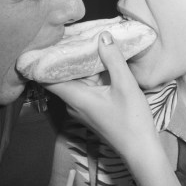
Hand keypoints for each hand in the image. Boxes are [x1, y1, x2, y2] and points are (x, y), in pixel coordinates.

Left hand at [44, 31, 156, 156]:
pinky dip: (88, 74)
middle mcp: (72, 103)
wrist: (141, 151)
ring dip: (79, 65)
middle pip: (61, 76)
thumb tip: (102, 35)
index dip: (44, 60)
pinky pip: (84, 87)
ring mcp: (81, 107)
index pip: (46, 77)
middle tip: (70, 34)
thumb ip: (113, 59)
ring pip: (74, 81)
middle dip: (65, 56)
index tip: (46, 41)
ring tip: (83, 41)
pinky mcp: (91, 109)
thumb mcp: (125, 85)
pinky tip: (97, 61)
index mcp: (75, 97)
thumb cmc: (132, 120)